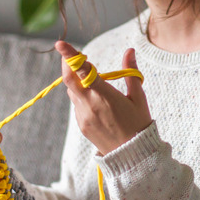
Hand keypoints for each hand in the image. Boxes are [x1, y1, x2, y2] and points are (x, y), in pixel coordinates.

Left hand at [55, 40, 151, 154]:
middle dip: (67, 64)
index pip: (83, 70)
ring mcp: (83, 116)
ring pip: (72, 92)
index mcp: (104, 95)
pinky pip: (77, 105)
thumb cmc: (139, 124)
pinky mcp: (81, 125)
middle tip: (72, 55)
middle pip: (69, 79)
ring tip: (93, 81)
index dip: (70, 55)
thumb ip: (130, 72)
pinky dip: (82, 97)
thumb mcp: (138, 97)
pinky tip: (97, 102)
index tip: (60, 44)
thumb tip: (129, 51)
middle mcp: (90, 105)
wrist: (133, 156)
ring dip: (77, 81)